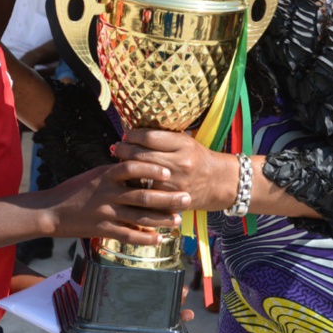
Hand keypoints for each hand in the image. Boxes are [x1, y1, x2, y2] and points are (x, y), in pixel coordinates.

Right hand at [42, 160, 190, 245]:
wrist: (51, 211)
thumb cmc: (75, 190)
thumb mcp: (96, 175)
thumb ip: (116, 173)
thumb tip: (140, 168)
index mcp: (106, 174)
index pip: (132, 167)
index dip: (152, 168)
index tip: (169, 171)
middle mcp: (107, 192)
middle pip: (143, 194)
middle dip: (168, 197)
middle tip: (186, 197)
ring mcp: (105, 212)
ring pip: (139, 216)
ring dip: (161, 219)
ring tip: (178, 219)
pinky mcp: (102, 229)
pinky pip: (127, 235)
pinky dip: (144, 238)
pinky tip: (158, 239)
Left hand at [113, 129, 238, 211]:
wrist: (216, 183)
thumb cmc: (197, 157)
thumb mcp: (185, 141)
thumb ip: (163, 136)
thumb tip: (134, 133)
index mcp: (184, 145)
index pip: (150, 137)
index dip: (133, 135)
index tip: (126, 134)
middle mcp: (180, 164)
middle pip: (142, 155)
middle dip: (124, 150)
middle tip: (116, 147)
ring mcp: (174, 184)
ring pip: (141, 174)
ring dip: (126, 167)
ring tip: (119, 161)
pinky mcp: (171, 200)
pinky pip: (146, 192)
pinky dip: (134, 185)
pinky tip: (127, 179)